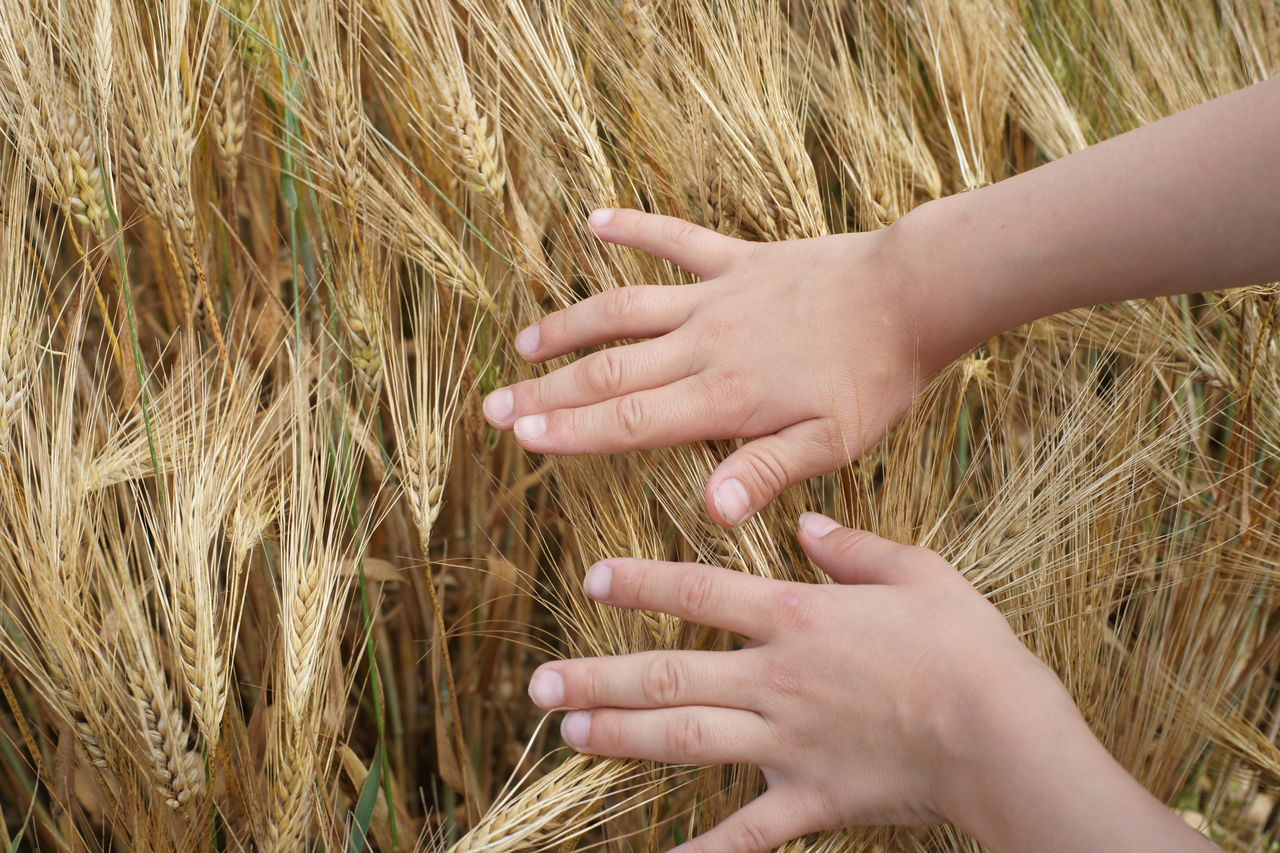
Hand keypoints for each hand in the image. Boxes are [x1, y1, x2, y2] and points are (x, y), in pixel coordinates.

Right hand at [482, 210, 939, 525]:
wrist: (912, 295)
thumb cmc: (874, 379)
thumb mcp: (830, 444)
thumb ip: (764, 474)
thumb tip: (709, 515)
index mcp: (724, 398)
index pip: (630, 420)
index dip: (569, 430)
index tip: (518, 436)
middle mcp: (705, 344)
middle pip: (609, 370)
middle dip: (546, 391)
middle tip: (492, 405)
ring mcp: (717, 296)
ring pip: (624, 309)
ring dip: (569, 326)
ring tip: (524, 345)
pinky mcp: (738, 259)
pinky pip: (675, 240)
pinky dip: (633, 228)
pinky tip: (593, 221)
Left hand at [525, 513, 1079, 850]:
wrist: (1004, 734)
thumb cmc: (967, 646)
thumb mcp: (917, 571)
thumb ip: (854, 546)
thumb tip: (807, 523)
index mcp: (797, 616)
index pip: (699, 591)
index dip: (640, 583)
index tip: (590, 580)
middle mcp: (776, 678)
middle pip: (668, 673)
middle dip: (598, 678)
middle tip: (539, 685)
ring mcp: (787, 743)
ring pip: (684, 738)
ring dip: (621, 737)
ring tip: (568, 735)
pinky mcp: (811, 799)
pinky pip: (746, 832)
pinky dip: (704, 851)